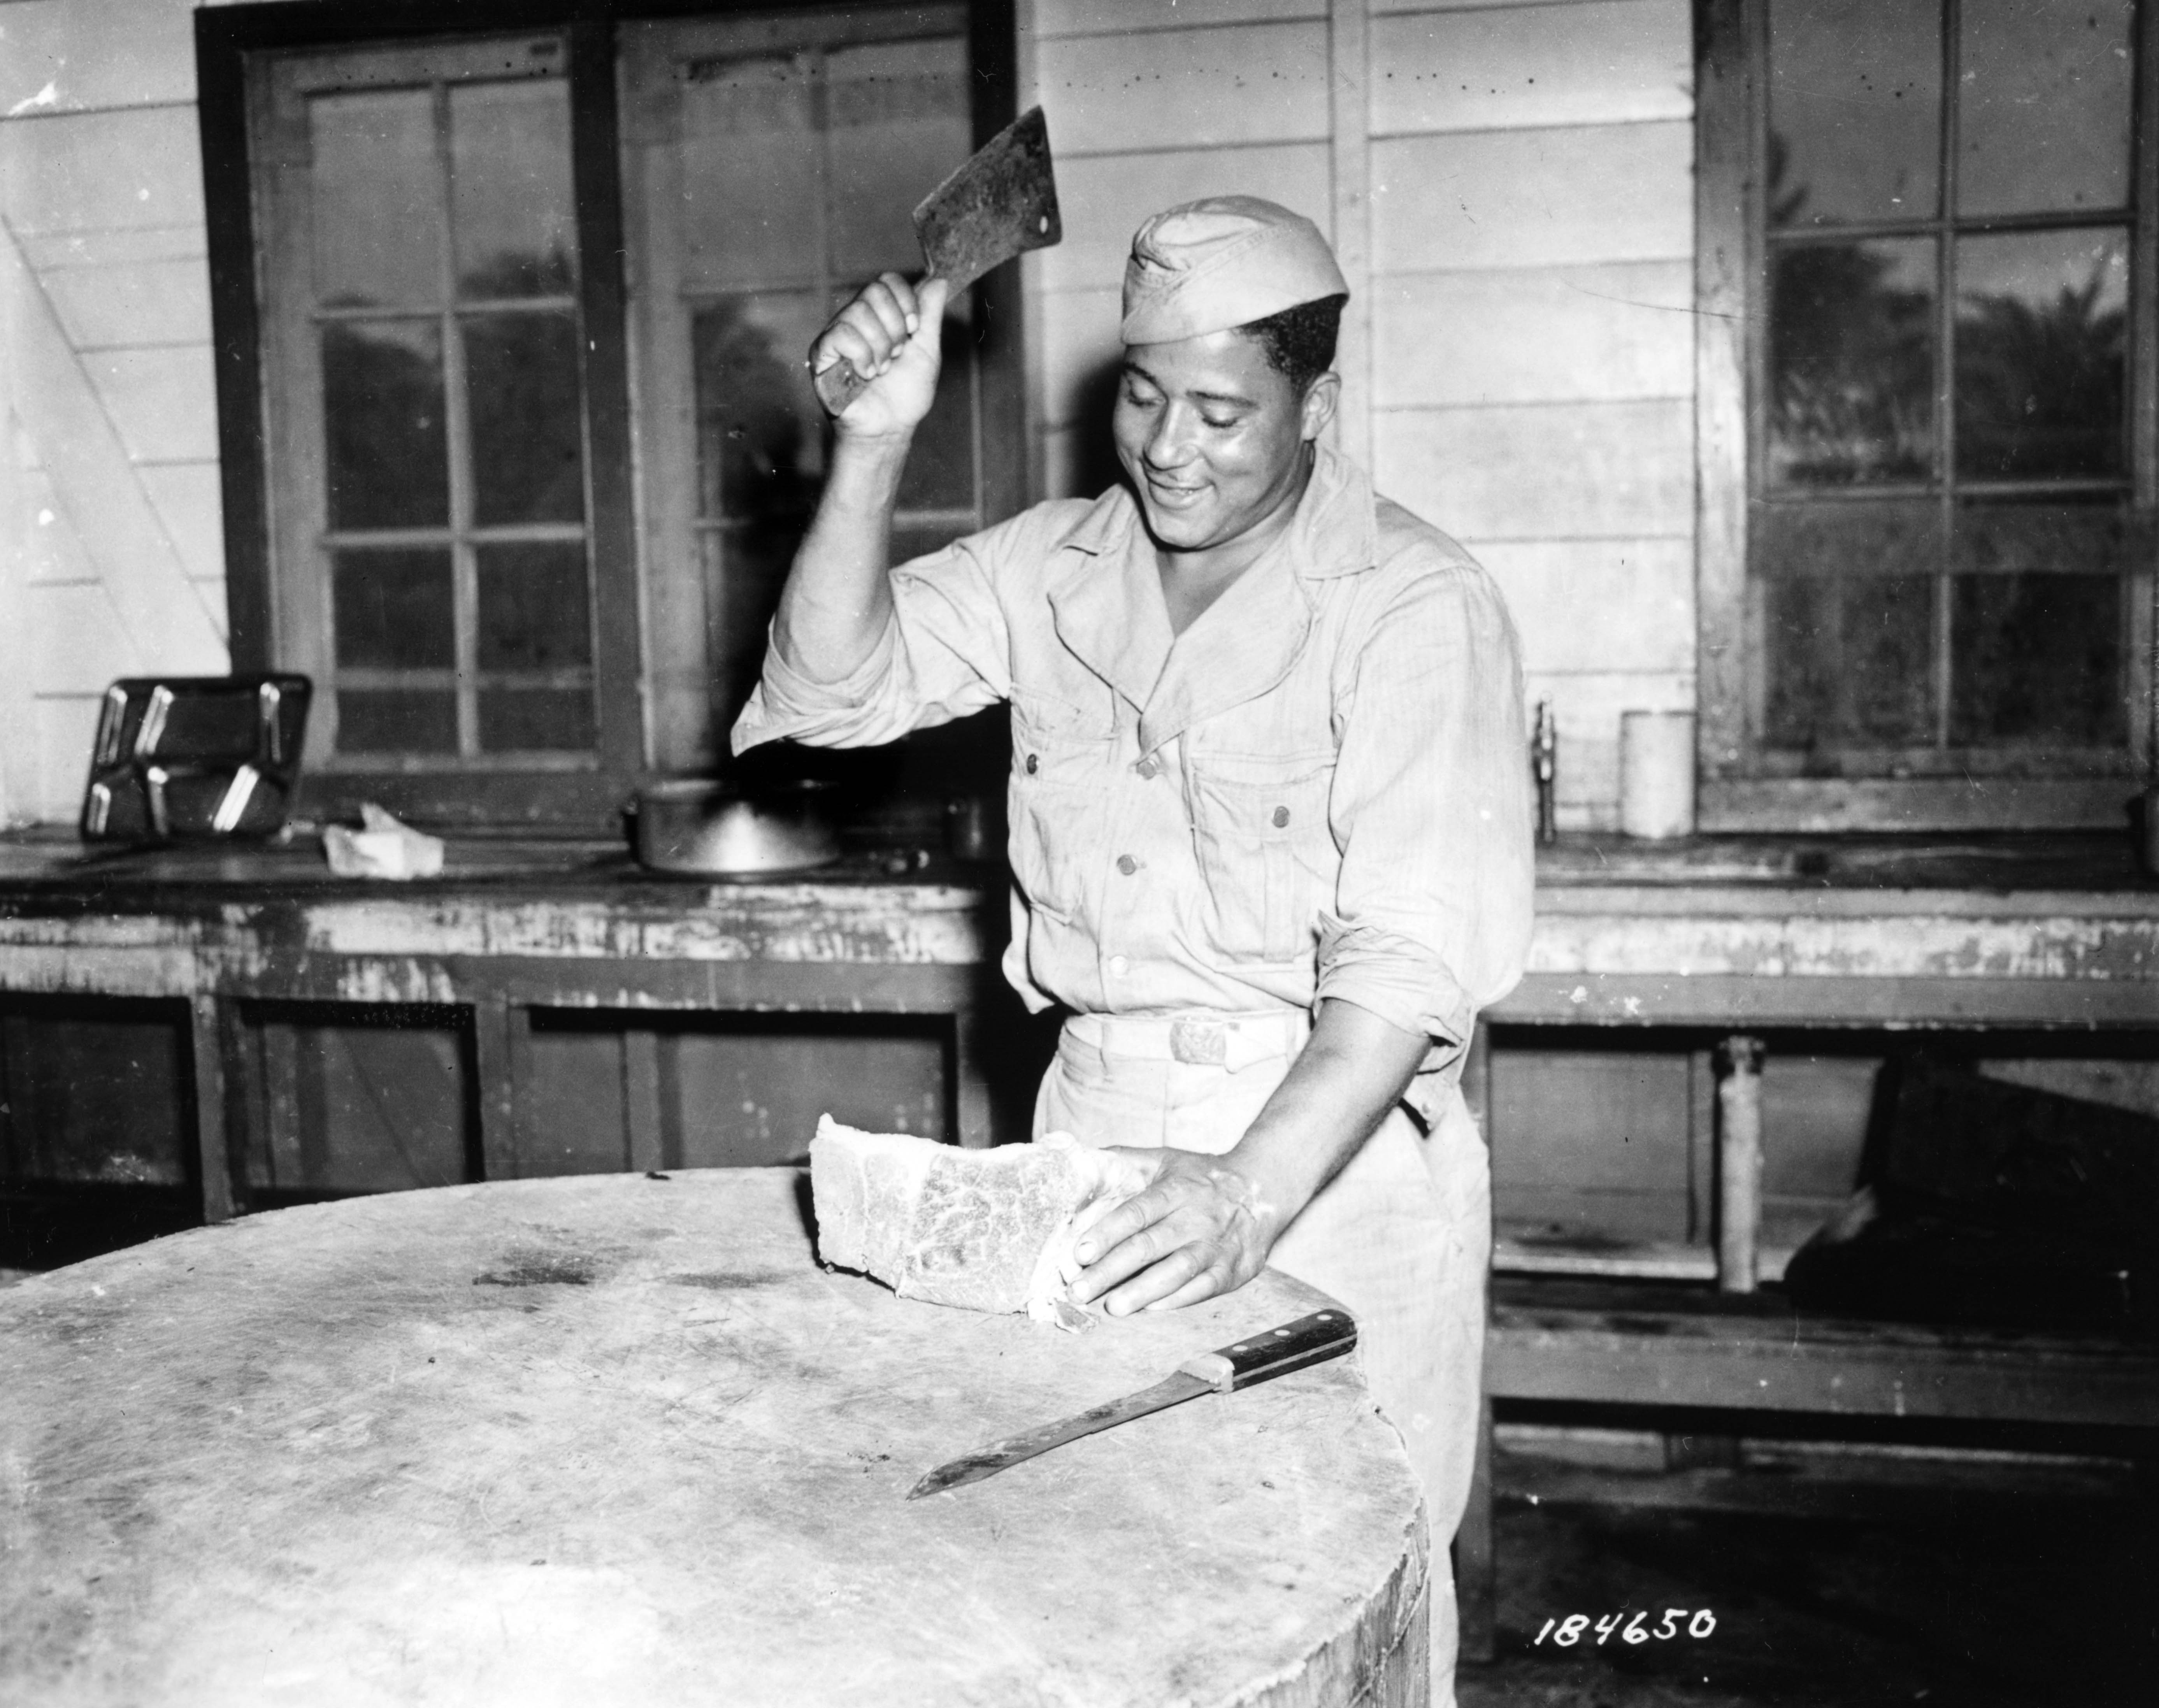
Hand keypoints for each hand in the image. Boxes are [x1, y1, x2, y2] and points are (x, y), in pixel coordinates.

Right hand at [809, 273, 947, 435]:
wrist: (889, 429)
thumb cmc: (905, 395)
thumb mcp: (926, 351)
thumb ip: (930, 315)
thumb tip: (939, 280)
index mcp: (879, 316)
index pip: (887, 281)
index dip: (905, 300)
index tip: (914, 328)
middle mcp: (855, 320)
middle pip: (873, 290)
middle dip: (895, 326)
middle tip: (896, 354)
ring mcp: (836, 335)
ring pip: (857, 312)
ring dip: (880, 346)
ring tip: (881, 370)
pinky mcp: (822, 353)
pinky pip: (841, 334)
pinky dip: (861, 355)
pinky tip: (866, 374)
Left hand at [1065, 1147, 1283, 1315]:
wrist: (1262, 1187)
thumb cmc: (1201, 1178)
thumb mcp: (1165, 1160)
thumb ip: (1125, 1161)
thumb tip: (1079, 1164)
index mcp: (1176, 1189)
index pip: (1137, 1212)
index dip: (1107, 1233)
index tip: (1080, 1253)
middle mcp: (1196, 1218)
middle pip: (1149, 1246)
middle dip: (1111, 1271)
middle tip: (1079, 1290)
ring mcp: (1215, 1246)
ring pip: (1176, 1271)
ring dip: (1142, 1291)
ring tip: (1112, 1307)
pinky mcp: (1231, 1270)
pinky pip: (1202, 1288)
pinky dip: (1176, 1300)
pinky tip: (1149, 1309)